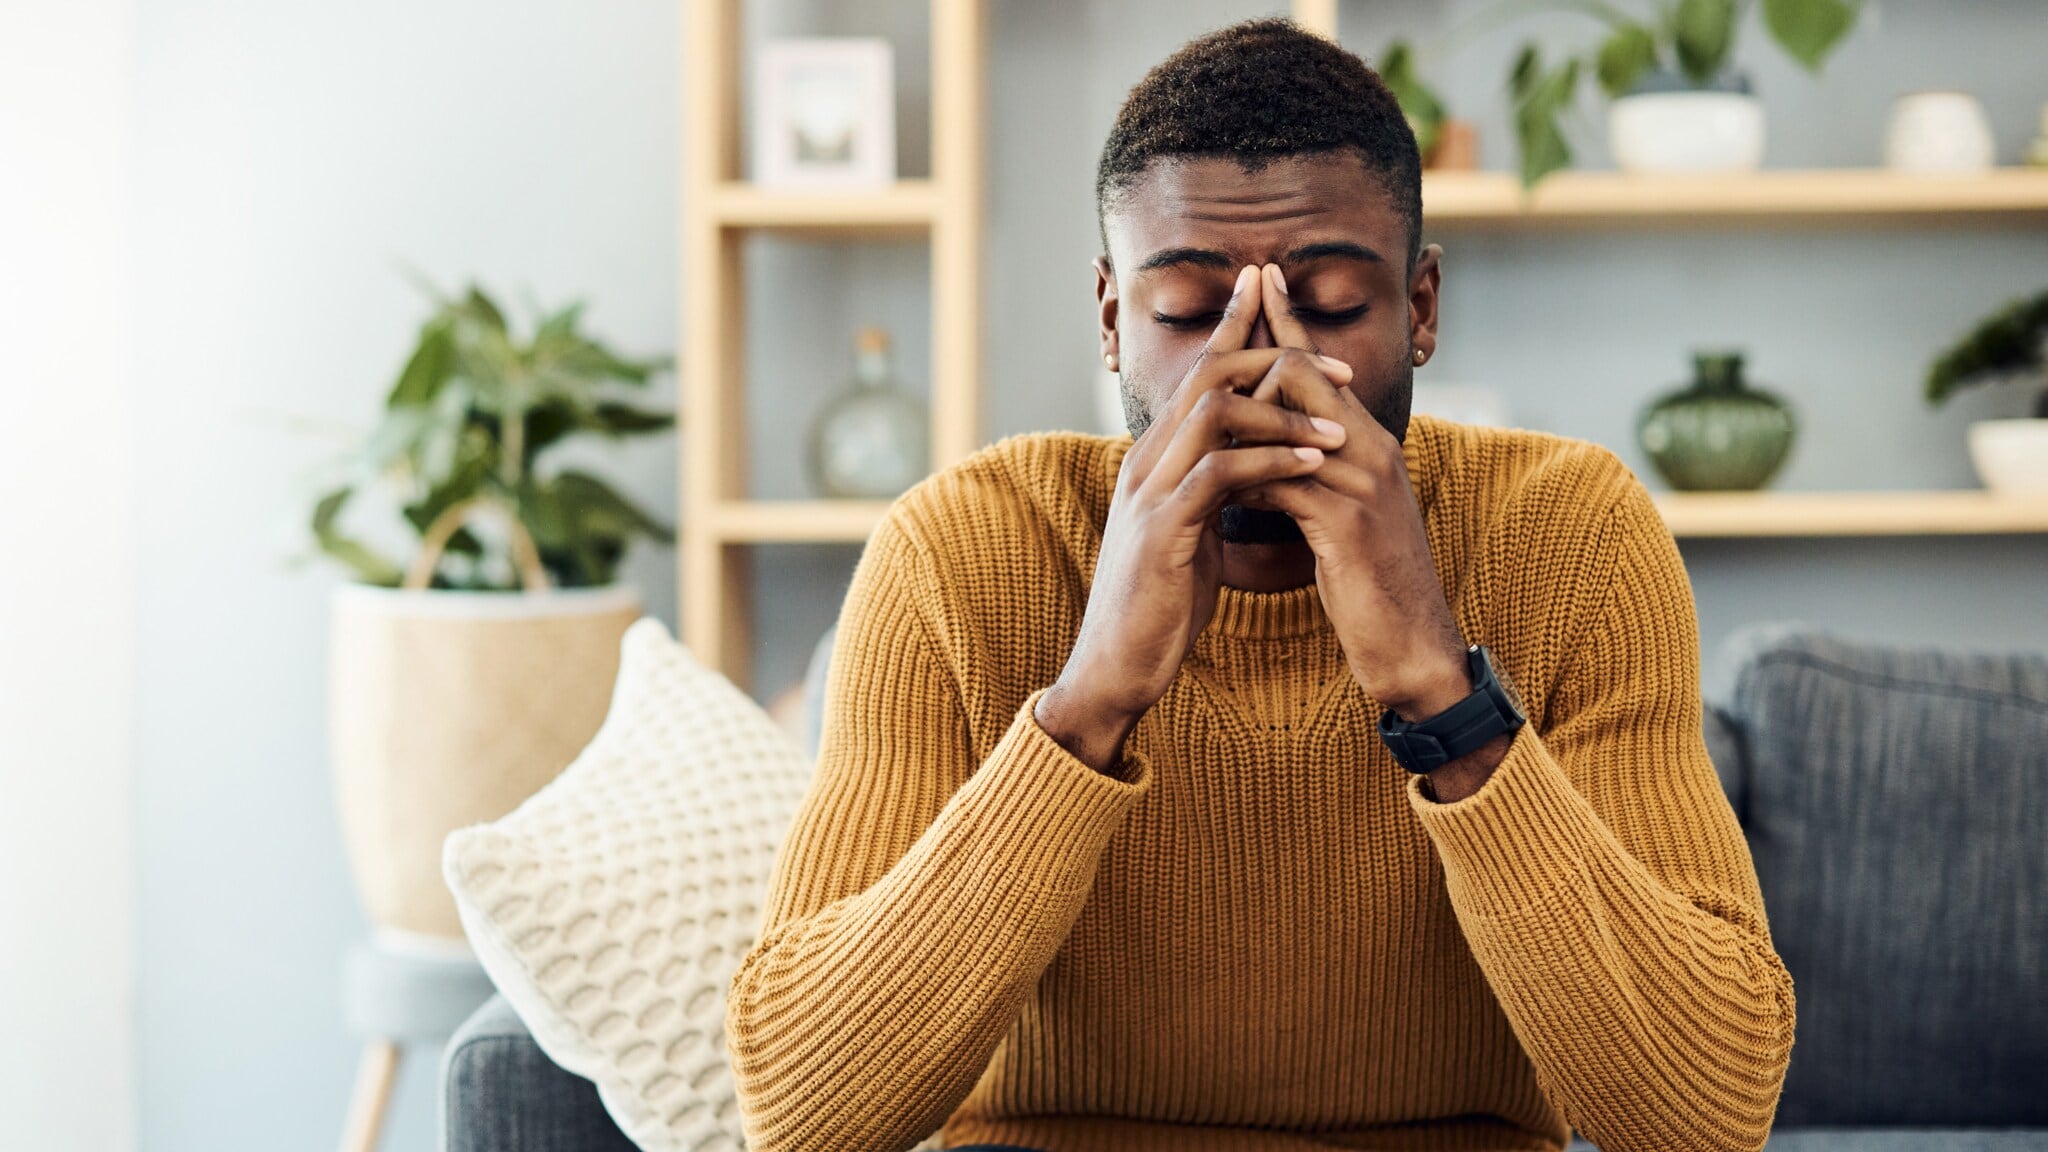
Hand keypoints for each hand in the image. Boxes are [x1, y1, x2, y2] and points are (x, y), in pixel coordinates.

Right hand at [1037, 265, 1348, 772]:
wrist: (1117, 666)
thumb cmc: (1159, 606)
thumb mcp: (1188, 533)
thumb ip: (1209, 493)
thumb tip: (1246, 468)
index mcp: (1154, 459)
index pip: (1197, 374)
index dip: (1236, 329)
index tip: (1276, 298)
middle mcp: (1146, 462)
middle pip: (1205, 374)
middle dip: (1272, 354)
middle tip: (1336, 364)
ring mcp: (1149, 493)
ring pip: (1214, 414)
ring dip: (1283, 411)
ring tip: (1337, 424)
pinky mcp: (1163, 530)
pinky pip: (1219, 474)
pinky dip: (1271, 462)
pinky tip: (1311, 463)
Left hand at [1233, 263, 1472, 724]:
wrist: (1413, 646)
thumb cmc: (1373, 585)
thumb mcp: (1342, 519)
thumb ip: (1312, 477)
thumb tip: (1263, 455)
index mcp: (1369, 444)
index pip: (1324, 366)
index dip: (1290, 322)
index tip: (1260, 279)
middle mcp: (1372, 450)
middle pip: (1304, 373)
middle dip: (1254, 359)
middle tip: (1219, 350)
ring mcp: (1363, 483)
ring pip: (1288, 421)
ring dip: (1238, 422)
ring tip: (1199, 421)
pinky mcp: (1347, 524)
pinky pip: (1283, 482)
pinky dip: (1246, 481)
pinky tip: (1220, 491)